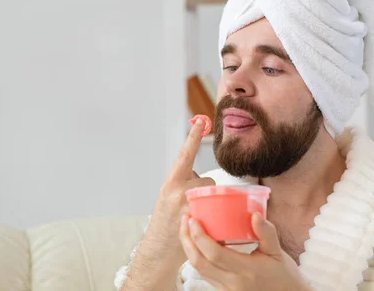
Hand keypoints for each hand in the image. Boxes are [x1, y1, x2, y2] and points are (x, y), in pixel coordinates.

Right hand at [141, 117, 215, 266]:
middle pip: (206, 179)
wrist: (158, 252)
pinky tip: (203, 223)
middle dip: (205, 190)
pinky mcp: (197, 219)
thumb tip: (197, 173)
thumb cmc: (165, 224)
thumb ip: (182, 183)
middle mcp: (177, 192)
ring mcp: (188, 206)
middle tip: (193, 207)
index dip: (193, 138)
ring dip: (210, 202)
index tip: (200, 122)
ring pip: (212, 192)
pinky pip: (215, 207)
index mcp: (170, 184)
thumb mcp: (167, 198)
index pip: (183, 157)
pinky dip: (214, 214)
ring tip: (197, 216)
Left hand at [180, 212, 312, 290]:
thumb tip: (255, 214)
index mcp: (246, 271)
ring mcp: (227, 290)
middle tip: (185, 219)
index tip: (193, 219)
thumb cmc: (284, 276)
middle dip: (187, 240)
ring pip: (199, 270)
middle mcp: (232, 284)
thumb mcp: (277, 252)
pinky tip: (198, 245)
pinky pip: (206, 275)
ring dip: (189, 249)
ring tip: (188, 229)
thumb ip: (267, 233)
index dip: (200, 236)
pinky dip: (198, 258)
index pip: (214, 254)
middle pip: (199, 263)